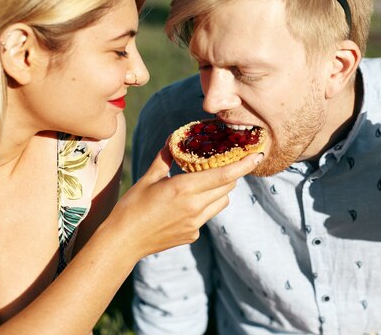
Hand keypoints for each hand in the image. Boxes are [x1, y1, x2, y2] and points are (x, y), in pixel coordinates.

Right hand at [111, 143, 263, 260]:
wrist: (123, 242)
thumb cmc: (132, 207)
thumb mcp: (148, 178)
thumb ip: (165, 158)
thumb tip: (174, 140)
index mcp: (184, 189)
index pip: (223, 175)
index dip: (244, 165)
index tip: (257, 155)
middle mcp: (194, 207)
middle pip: (227, 186)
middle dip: (230, 173)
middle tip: (224, 163)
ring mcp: (195, 224)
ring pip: (222, 201)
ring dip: (220, 190)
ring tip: (202, 183)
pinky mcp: (193, 234)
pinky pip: (208, 215)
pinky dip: (205, 205)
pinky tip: (186, 205)